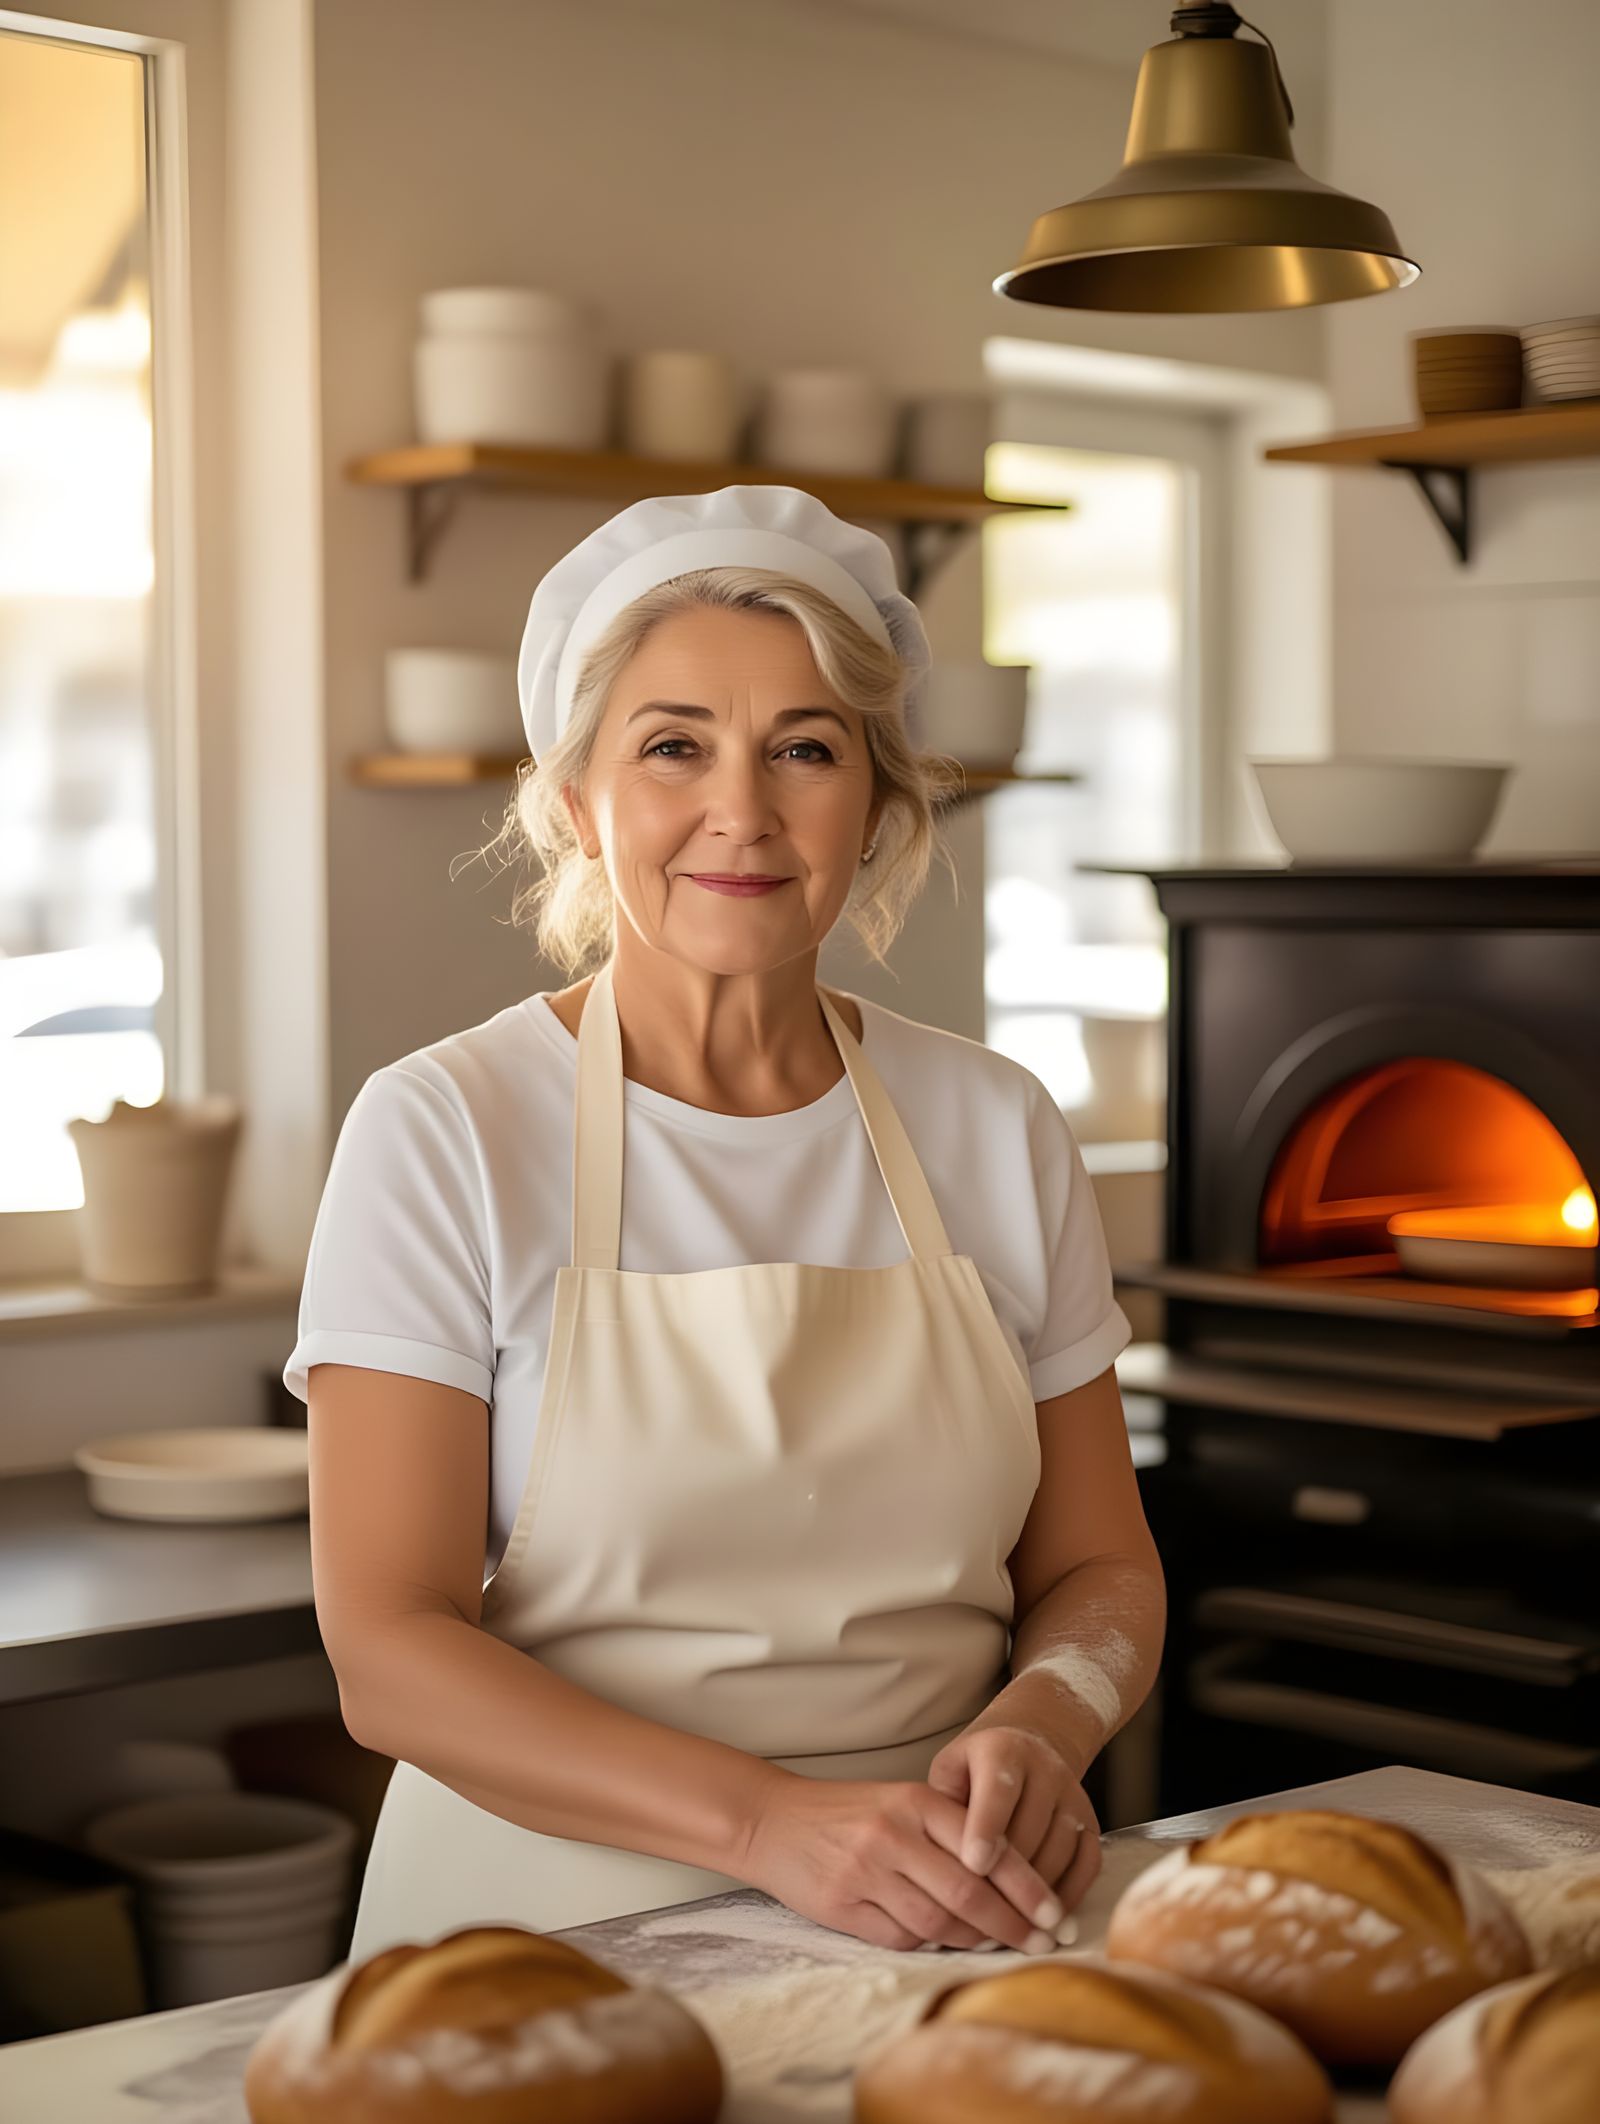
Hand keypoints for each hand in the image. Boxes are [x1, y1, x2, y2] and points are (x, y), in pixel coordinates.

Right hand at [739, 1771, 1070, 1952]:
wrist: (772, 1820)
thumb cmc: (849, 1814)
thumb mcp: (901, 1803)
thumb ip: (949, 1832)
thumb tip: (1012, 1881)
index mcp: (916, 1802)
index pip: (987, 1847)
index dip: (1027, 1886)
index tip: (1055, 1913)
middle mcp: (894, 1834)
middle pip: (968, 1891)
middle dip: (1012, 1924)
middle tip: (1041, 1943)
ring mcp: (866, 1871)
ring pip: (938, 1921)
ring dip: (974, 1940)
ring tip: (997, 1946)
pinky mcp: (843, 1906)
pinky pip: (901, 1937)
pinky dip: (928, 1944)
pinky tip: (942, 1943)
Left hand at [927, 1721, 1101, 1917]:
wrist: (1026, 1750)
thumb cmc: (975, 1772)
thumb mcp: (950, 1772)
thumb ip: (944, 1807)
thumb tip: (945, 1858)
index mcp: (1003, 1751)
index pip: (998, 1792)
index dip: (986, 1829)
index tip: (973, 1866)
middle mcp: (1045, 1770)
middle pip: (1031, 1829)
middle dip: (1007, 1876)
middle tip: (984, 1914)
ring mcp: (1073, 1796)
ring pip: (1059, 1850)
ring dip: (1035, 1893)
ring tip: (1009, 1925)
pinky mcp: (1092, 1822)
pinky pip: (1088, 1864)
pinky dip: (1069, 1895)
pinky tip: (1045, 1919)